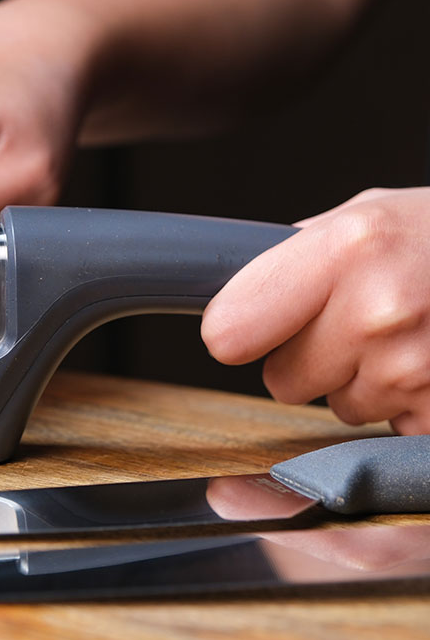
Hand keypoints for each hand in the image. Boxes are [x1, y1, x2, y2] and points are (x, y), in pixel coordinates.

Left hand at [202, 187, 429, 434]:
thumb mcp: (377, 213)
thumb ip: (301, 251)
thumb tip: (239, 284)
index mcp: (349, 247)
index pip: (229, 330)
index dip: (238, 331)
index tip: (248, 329)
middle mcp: (380, 310)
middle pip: (281, 379)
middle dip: (313, 356)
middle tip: (364, 320)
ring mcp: (416, 369)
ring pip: (337, 405)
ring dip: (364, 379)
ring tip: (413, 335)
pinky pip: (387, 426)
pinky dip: (405, 404)